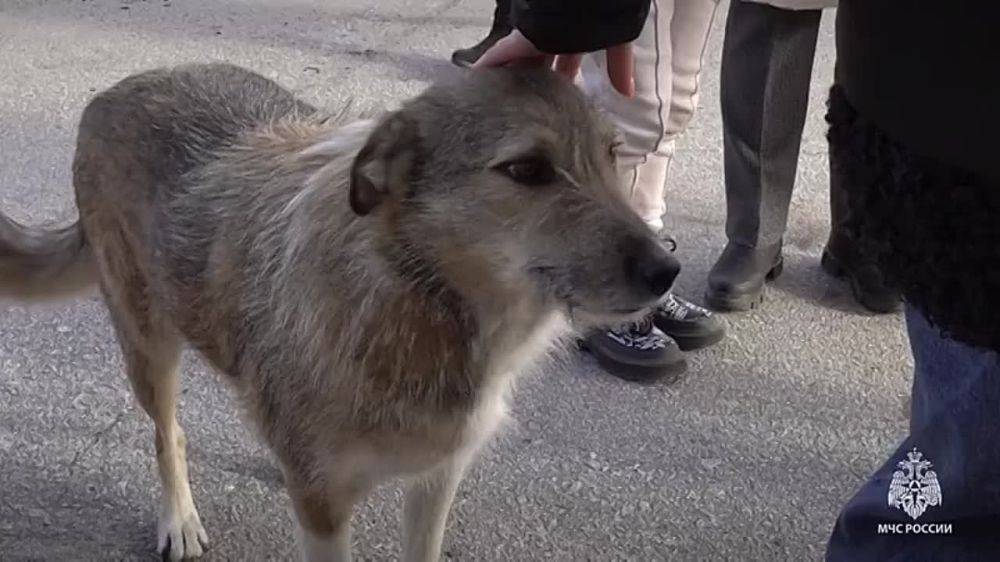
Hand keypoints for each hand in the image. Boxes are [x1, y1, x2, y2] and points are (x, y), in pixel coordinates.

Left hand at [472, 30, 634, 97]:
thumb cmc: (603, 12)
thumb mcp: (617, 42)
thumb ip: (619, 67)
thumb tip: (628, 94)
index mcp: (575, 39)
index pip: (567, 64)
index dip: (564, 79)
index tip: (561, 99)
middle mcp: (554, 38)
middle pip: (541, 65)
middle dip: (536, 83)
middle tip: (527, 105)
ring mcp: (536, 37)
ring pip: (520, 61)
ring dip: (511, 76)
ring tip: (499, 96)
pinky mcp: (521, 36)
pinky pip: (501, 53)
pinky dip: (490, 65)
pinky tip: (479, 77)